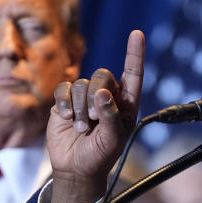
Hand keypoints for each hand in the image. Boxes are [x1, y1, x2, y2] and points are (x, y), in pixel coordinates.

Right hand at [46, 30, 144, 202]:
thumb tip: (103, 93)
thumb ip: (111, 116)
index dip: (134, 54)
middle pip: (102, 75)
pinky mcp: (65, 101)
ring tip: (82, 128)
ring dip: (81, 108)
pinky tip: (68, 118)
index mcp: (126, 104)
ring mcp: (85, 97)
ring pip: (81, 84)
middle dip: (96, 96)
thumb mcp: (113, 140)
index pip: (132, 74)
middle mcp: (106, 96)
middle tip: (95, 119)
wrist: (75, 168)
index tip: (137, 34)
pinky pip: (64, 89)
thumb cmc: (100, 156)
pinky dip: (66, 103)